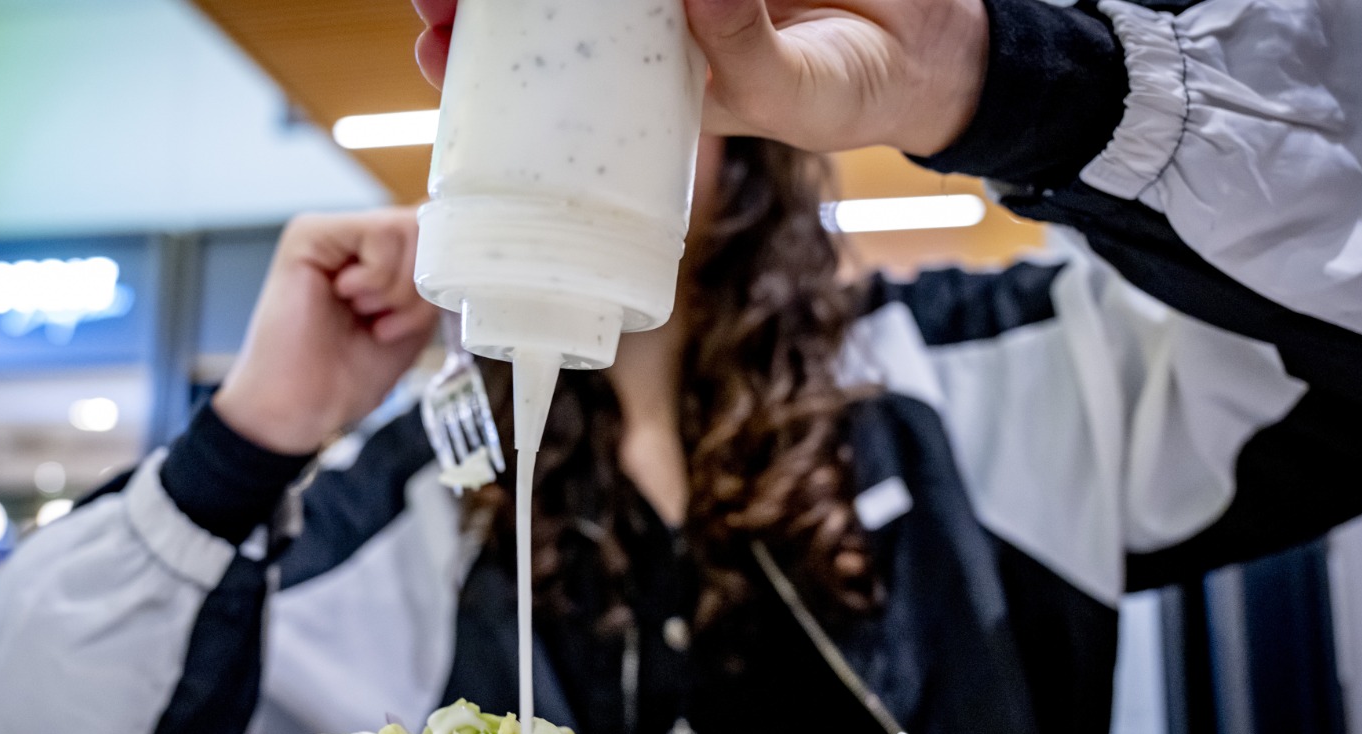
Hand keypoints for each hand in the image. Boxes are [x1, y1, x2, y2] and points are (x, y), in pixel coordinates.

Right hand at [213, 209, 436, 454]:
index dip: (444, 277)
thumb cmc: (349, 374)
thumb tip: (460, 242)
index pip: (438, 234)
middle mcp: (356, 238)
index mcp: (379, 259)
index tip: (418, 322)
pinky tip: (348, 300)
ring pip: (408, 228)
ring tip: (367, 318)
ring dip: (399, 289)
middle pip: (428, 228)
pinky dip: (378, 278)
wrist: (304, 406)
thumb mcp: (414, 322)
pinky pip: (379, 232)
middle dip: (421, 289)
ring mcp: (333, 233)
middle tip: (387, 325)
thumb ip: (433, 281)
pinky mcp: (309, 233)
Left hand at [412, 0, 987, 156]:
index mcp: (647, 77)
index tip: (432, 43)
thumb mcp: (790, 95)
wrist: (928, 44)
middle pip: (553, 2)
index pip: (548, 71)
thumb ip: (742, 53)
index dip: (483, 60)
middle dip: (490, 0)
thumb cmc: (850, 91)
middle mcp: (651, 17)